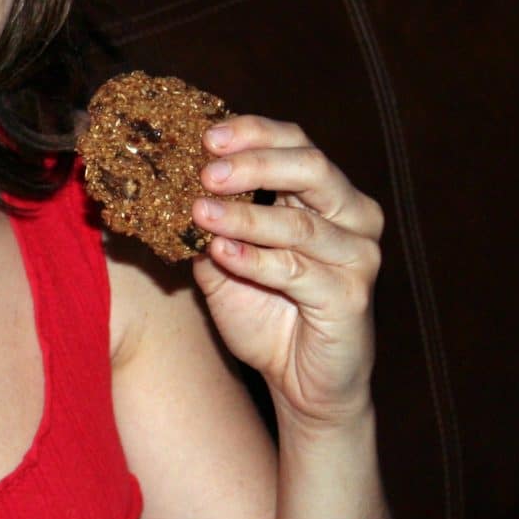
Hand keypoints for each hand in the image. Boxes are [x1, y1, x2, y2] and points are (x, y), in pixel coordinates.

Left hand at [186, 115, 382, 427]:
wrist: (301, 385)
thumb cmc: (267, 316)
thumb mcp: (224, 265)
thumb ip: (207, 228)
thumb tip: (162, 191)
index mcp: (325, 197)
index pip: (295, 144)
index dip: (253, 133)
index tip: (206, 136)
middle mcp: (351, 217)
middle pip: (309, 167)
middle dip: (253, 164)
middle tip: (206, 170)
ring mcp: (357, 256)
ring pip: (299, 222)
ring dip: (243, 216)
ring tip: (199, 212)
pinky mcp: (350, 296)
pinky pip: (297, 270)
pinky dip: (255, 259)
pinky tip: (222, 252)